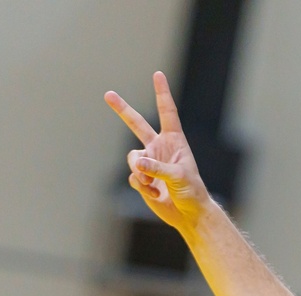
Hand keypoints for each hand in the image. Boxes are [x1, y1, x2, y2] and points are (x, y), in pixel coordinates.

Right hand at [104, 72, 211, 229]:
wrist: (188, 214)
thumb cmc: (192, 192)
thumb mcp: (179, 177)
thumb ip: (157, 168)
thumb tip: (139, 162)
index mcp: (174, 141)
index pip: (167, 112)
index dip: (162, 93)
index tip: (157, 75)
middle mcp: (159, 148)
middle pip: (137, 124)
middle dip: (122, 110)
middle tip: (108, 94)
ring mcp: (149, 163)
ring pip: (133, 158)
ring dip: (140, 172)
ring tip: (153, 185)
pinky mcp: (142, 179)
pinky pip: (133, 177)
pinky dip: (142, 186)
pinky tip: (154, 195)